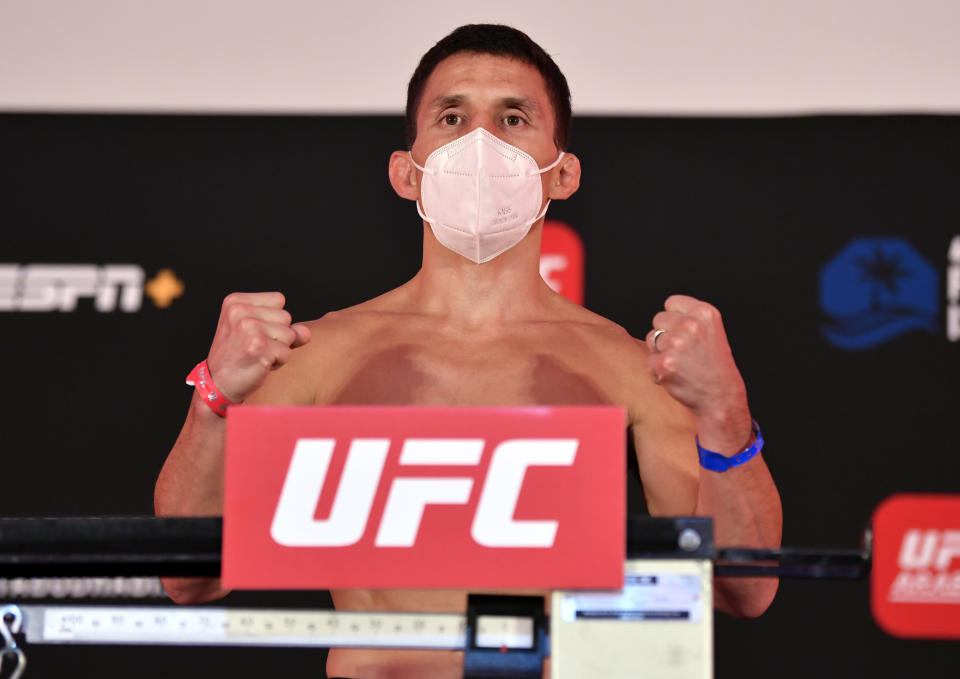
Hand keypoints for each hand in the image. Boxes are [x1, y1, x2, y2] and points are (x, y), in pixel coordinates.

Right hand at [206, 292, 310, 402]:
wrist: (218, 384)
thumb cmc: (238, 356)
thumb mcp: (256, 332)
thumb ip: (283, 325)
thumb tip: (305, 332)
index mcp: (236, 301)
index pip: (278, 299)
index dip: (274, 319)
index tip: (254, 333)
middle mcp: (240, 311)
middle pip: (286, 317)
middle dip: (277, 335)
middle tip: (255, 347)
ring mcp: (249, 328)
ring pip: (289, 335)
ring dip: (279, 349)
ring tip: (257, 355)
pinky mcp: (259, 347)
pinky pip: (287, 352)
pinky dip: (278, 362)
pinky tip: (259, 364)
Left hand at [645, 295, 749, 444]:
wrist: (720, 397)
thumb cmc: (714, 366)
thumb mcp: (712, 331)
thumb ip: (690, 318)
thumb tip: (664, 314)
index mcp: (705, 313)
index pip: (671, 302)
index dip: (674, 318)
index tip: (685, 332)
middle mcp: (690, 325)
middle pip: (658, 319)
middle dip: (665, 334)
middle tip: (683, 351)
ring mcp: (676, 343)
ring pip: (651, 339)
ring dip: (660, 351)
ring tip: (680, 363)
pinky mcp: (664, 362)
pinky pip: (649, 360)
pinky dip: (657, 370)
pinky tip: (675, 375)